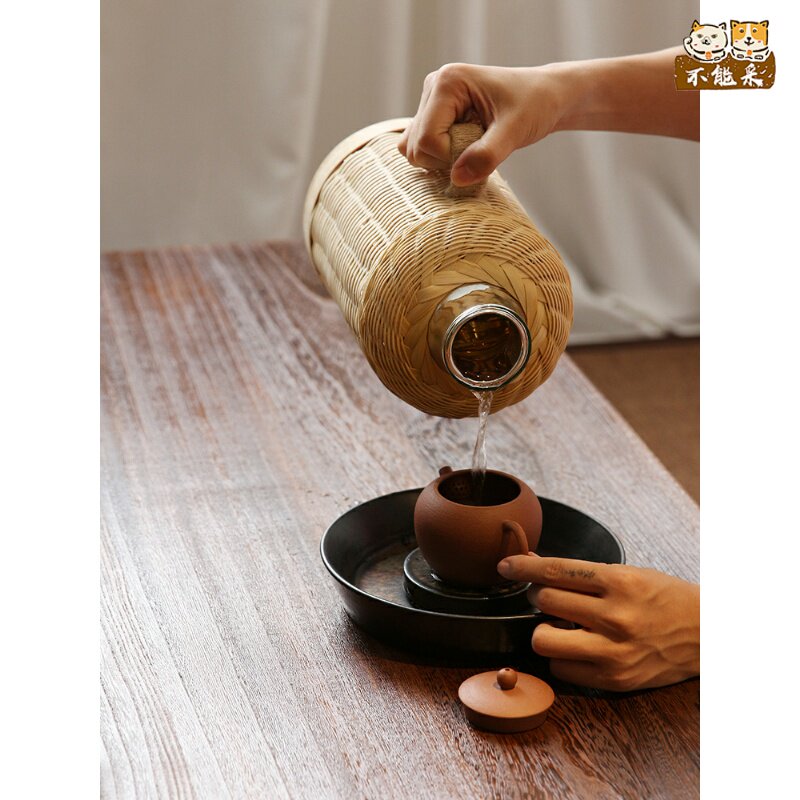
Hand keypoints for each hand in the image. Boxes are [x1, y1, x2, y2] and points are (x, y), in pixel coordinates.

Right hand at [397, 63, 565, 186]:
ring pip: (413, 149)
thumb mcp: (516, 130)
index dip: (451, 158)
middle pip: (415, 147)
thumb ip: (487, 155)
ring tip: (473, 148)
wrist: (546, 96)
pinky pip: (420, 148)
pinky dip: (439, 159)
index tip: (482, 151)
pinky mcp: (434, 116)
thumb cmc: (535, 105)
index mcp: (447, 82)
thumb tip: (457, 179)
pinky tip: (465, 151)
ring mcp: (431, 102)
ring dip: (441, 161)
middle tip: (479, 149)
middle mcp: (433, 88)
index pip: (426, 139)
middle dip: (445, 160)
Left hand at [497, 554, 699, 691]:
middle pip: (544, 601)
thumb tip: (534, 564)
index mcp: (619, 582)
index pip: (556, 570)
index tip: (505, 566)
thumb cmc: (663, 597)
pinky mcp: (614, 679)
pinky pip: (561, 670)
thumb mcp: (628, 573)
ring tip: (559, 626)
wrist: (707, 634)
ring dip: (544, 629)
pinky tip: (576, 648)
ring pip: (543, 639)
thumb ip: (581, 573)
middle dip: (539, 596)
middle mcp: (615, 616)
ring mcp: (614, 651)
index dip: (523, 566)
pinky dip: (560, 657)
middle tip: (549, 598)